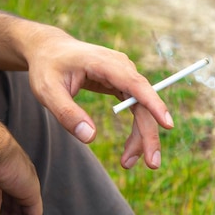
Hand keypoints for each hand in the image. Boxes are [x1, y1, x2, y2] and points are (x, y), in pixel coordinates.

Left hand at [18, 28, 174, 168]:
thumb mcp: (48, 92)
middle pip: (143, 103)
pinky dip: (135, 130)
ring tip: (128, 163)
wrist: (49, 50)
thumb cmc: (47, 67)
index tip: (167, 123)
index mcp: (104, 63)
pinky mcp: (122, 84)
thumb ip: (67, 114)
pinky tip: (130, 150)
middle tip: (151, 164)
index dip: (153, 104)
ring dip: (141, 137)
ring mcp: (124, 75)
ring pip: (142, 109)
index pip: (135, 84)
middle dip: (149, 134)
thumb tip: (90, 138)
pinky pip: (136, 109)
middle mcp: (121, 67)